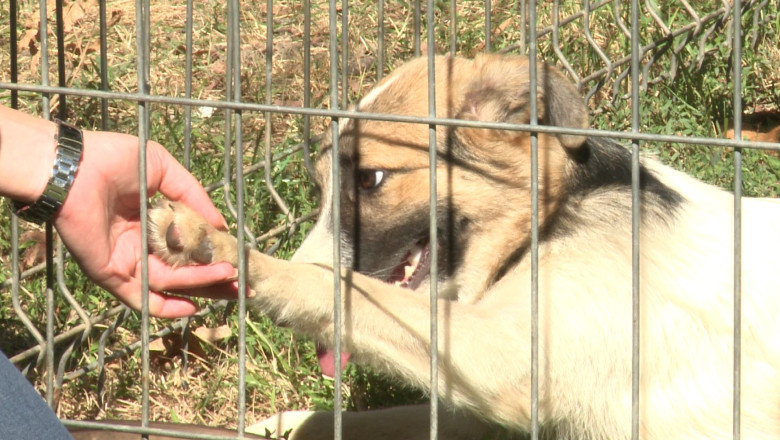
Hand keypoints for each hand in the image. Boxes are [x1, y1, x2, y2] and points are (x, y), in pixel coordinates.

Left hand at [54, 130, 237, 317]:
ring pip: (171, 284)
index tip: (240, 260)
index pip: (190, 247)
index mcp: (155, 222)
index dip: (215, 255)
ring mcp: (129, 262)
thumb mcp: (164, 169)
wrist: (74, 168)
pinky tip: (193, 306)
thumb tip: (220, 225)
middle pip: (185, 271)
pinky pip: (143, 299)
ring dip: (201, 285)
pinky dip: (167, 307)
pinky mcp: (113, 274)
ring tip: (229, 280)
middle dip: (215, 280)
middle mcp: (144, 246)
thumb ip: (193, 196)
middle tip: (243, 286)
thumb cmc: (114, 160)